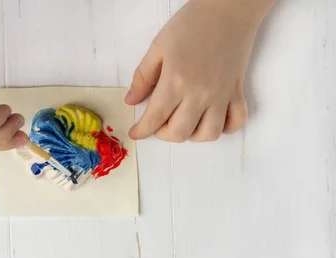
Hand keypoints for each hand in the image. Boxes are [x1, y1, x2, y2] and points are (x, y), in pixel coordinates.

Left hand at [125, 0, 272, 141]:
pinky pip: (236, 121)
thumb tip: (131, 101)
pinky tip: (212, 118)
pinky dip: (225, 127)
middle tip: (158, 123)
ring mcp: (221, 95)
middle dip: (163, 134)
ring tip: (183, 121)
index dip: (142, 131)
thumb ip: (143, 77)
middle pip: (180, 133)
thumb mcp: (158, 47)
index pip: (155, 118)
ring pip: (208, 134)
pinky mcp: (237, 91)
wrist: (229, 8)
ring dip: (192, 135)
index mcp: (176, 81)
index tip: (135, 133)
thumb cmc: (191, 24)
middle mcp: (200, 93)